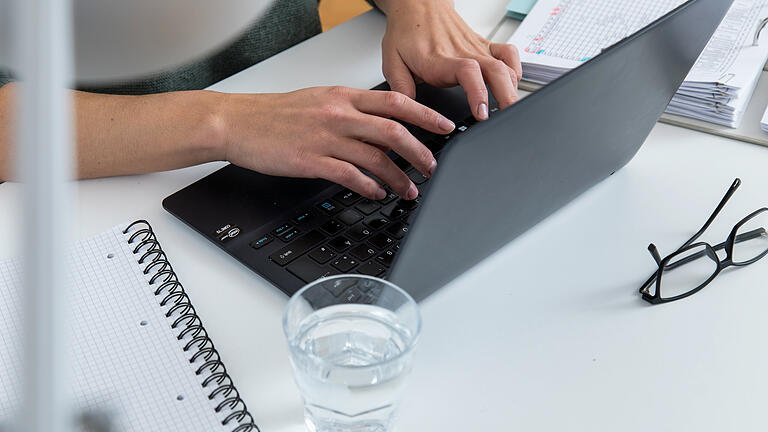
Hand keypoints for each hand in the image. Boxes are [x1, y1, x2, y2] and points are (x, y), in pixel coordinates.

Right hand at [217, 86, 454, 199]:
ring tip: (409, 190)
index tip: (445, 127)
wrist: (238, 122)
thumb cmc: (276, 114)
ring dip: (398, 177)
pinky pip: (350, 175)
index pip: (395, 102)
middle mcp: (338, 115)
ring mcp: (325, 138)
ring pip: (375, 158)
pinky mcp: (310, 161)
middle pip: (393, 132)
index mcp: (343, 97)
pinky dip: (369, 187)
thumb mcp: (319, 100)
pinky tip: (377, 193)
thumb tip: (382, 122)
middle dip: (420, 152)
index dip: (425, 116)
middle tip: (432, 167)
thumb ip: (351, 109)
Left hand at [377, 0, 522, 119]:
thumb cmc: (407, 32)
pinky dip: (516, 70)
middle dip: (505, 98)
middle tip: (506, 119)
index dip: (478, 93)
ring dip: (512, 88)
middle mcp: (462, 53)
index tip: (481, 113)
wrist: (418, 7)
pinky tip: (512, 84)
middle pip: (495, 72)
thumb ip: (400, 87)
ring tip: (511, 109)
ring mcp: (476, 48)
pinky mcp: (484, 45)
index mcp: (440, 59)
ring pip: (505, 66)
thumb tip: (408, 111)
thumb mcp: (392, 60)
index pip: (467, 72)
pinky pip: (509, 54)